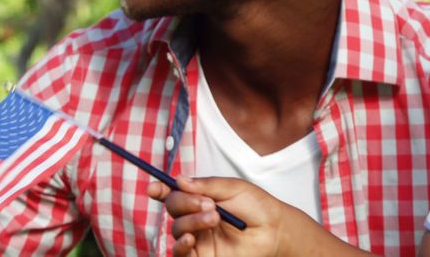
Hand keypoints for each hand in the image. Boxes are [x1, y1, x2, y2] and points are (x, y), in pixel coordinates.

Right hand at [148, 176, 362, 256]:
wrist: (276, 231)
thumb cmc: (257, 206)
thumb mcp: (232, 188)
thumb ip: (205, 185)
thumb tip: (178, 180)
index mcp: (200, 198)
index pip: (173, 193)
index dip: (160, 190)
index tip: (154, 188)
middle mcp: (195, 217)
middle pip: (172, 209)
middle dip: (184, 203)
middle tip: (209, 204)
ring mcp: (198, 237)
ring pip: (176, 229)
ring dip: (191, 221)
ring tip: (214, 218)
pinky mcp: (203, 256)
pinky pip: (181, 253)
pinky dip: (181, 245)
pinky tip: (192, 239)